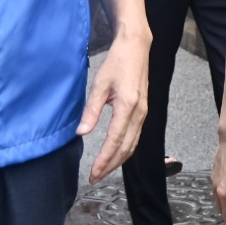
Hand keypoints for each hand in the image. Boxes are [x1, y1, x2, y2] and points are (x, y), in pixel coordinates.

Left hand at [76, 34, 149, 182]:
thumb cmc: (117, 62)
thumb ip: (91, 110)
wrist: (137, 47)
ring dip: (119, 159)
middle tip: (96, 177)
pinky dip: (126, 149)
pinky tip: (116, 153)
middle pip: (126, 147)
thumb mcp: (100, 84)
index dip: (104, 159)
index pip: (115, 140)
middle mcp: (139, 112)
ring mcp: (143, 112)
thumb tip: (81, 132)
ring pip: (133, 144)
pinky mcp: (143, 110)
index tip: (94, 173)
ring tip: (104, 169)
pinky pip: (136, 136)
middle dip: (111, 165)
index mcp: (128, 106)